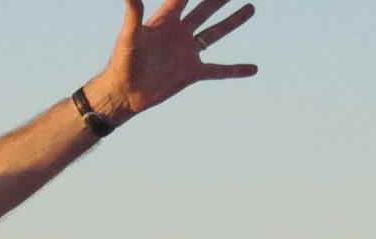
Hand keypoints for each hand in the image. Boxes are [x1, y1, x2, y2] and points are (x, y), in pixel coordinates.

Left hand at [89, 0, 258, 120]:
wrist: (124, 94)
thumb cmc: (122, 63)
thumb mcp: (129, 37)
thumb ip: (133, 14)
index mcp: (165, 21)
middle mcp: (179, 33)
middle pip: (205, 9)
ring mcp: (187, 52)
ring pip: (215, 33)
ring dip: (232, 21)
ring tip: (250, 7)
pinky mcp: (191, 72)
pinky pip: (218, 70)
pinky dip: (235, 70)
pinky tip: (253, 68)